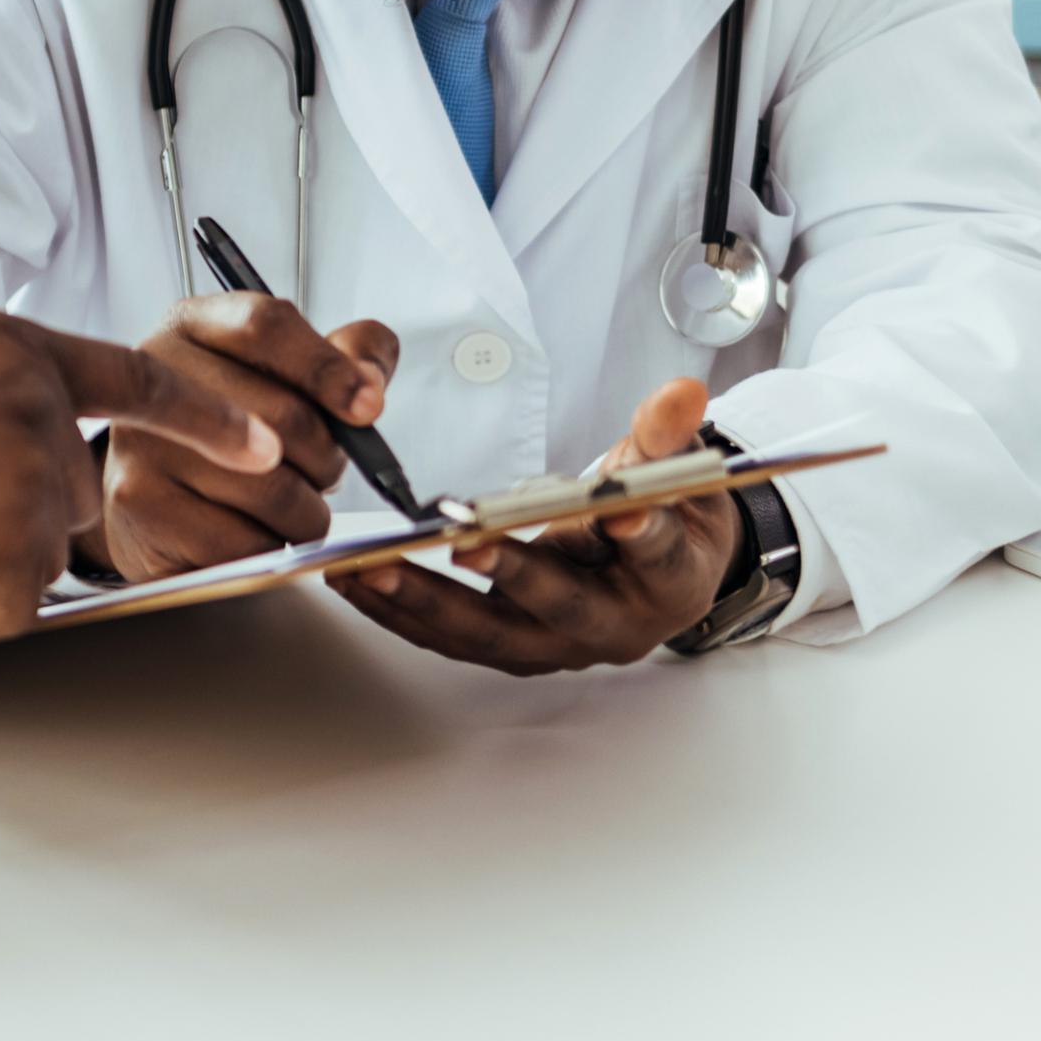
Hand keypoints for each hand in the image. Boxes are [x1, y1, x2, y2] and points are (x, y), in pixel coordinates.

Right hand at [0, 308, 282, 641]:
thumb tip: (22, 417)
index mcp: (1, 348)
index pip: (137, 381)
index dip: (207, 417)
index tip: (262, 439)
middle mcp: (31, 411)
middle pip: (73, 483)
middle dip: (16, 505)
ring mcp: (29, 490)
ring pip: (41, 545)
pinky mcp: (17, 567)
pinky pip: (14, 600)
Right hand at [93, 294, 400, 582]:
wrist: (149, 504)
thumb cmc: (228, 435)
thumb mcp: (285, 376)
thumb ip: (346, 355)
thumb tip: (369, 380)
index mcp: (194, 326)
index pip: (266, 326)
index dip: (327, 367)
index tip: (368, 405)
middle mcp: (157, 373)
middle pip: (284, 416)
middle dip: (326, 458)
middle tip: (321, 470)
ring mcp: (142, 439)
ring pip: (273, 491)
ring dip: (304, 513)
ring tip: (282, 505)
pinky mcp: (139, 504)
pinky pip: (245, 543)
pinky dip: (268, 548)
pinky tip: (249, 533)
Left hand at [333, 377, 740, 674]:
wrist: (663, 575)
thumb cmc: (666, 518)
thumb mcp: (679, 471)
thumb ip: (667, 434)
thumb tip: (682, 391)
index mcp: (670, 579)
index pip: (656, 554)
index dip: (641, 535)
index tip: (618, 515)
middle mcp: (614, 625)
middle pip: (557, 606)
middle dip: (508, 573)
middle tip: (461, 543)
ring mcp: (559, 646)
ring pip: (489, 632)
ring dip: (426, 603)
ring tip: (366, 569)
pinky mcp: (516, 650)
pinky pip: (454, 638)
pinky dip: (403, 614)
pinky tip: (358, 584)